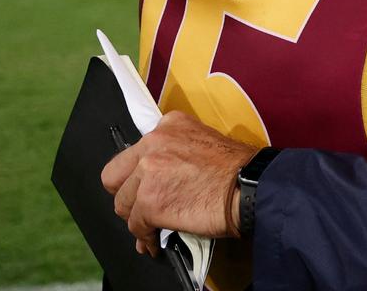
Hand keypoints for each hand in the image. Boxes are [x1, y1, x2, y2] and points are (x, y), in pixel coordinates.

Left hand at [101, 111, 257, 253]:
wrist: (251, 187)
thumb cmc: (239, 169)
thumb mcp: (205, 141)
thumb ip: (177, 152)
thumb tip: (162, 181)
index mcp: (169, 125)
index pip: (134, 152)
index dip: (137, 174)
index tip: (144, 185)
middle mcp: (154, 144)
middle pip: (115, 176)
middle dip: (126, 195)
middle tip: (140, 207)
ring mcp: (149, 173)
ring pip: (123, 203)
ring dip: (137, 218)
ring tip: (152, 228)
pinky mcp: (150, 202)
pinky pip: (136, 226)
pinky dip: (146, 237)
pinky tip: (156, 241)